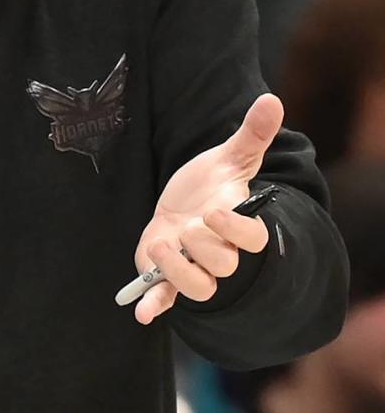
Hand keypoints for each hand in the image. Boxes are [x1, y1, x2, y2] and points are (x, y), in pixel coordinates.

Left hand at [133, 93, 283, 324]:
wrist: (182, 204)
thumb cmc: (209, 185)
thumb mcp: (228, 158)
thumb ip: (251, 135)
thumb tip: (272, 100)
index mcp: (237, 224)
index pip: (251, 239)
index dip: (236, 228)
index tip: (213, 209)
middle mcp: (219, 252)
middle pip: (224, 264)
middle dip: (203, 246)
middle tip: (186, 226)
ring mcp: (194, 267)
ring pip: (198, 287)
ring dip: (177, 272)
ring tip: (158, 246)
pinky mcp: (166, 277)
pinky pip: (166, 298)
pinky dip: (154, 306)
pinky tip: (141, 312)